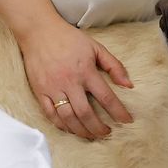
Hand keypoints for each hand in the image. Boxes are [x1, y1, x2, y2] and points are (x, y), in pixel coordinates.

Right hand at [17, 21, 132, 139]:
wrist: (39, 31)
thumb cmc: (69, 39)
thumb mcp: (96, 47)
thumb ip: (114, 66)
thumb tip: (129, 85)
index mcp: (85, 71)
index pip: (106, 97)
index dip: (118, 112)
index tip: (127, 121)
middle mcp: (69, 82)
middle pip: (86, 113)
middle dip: (98, 128)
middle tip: (107, 133)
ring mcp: (53, 88)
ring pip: (68, 118)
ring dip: (81, 131)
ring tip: (91, 135)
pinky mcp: (40, 92)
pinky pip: (50, 115)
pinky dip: (62, 125)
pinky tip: (71, 129)